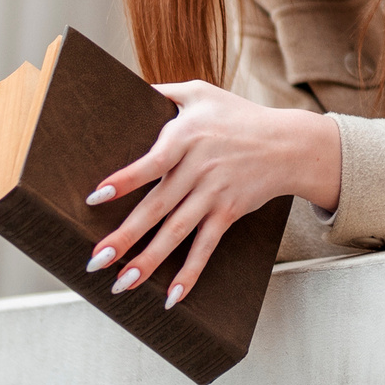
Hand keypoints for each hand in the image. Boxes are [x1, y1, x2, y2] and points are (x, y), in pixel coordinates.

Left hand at [85, 83, 339, 308]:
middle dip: (126, 236)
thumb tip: (128, 88)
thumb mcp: (202, 92)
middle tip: (96, 260)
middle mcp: (199, 169)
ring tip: (122, 284)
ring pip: (177, 232)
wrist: (288, 143)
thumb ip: (164, 91)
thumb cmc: (239, 115)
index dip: (125, 180)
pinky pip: (207, 247)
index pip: (152, 162)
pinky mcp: (228, 213)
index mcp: (187, 137)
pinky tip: (171, 296)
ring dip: (149, 261)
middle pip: (157, 207)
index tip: (95, 197)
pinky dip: (191, 272)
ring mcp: (214, 194)